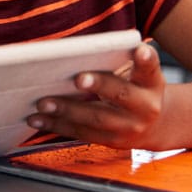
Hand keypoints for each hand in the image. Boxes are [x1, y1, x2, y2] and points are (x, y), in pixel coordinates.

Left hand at [28, 43, 166, 148]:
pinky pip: (83, 133)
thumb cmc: (133, 88)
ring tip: (42, 102)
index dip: (146, 59)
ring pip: (96, 119)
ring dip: (67, 110)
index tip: (139, 49)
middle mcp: (145, 107)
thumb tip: (76, 50)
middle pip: (121, 95)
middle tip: (78, 79)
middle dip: (99, 85)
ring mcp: (129, 128)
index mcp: (151, 83)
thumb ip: (118, 61)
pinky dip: (57, 125)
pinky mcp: (112, 141)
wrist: (154, 126)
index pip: (149, 69)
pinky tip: (37, 119)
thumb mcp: (136, 74)